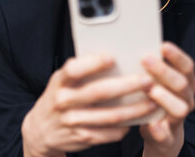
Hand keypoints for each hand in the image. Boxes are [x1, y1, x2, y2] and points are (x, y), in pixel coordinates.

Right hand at [22, 54, 156, 156]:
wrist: (41, 129)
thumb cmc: (60, 96)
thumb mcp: (63, 80)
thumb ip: (81, 69)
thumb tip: (114, 56)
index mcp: (60, 82)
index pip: (74, 70)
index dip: (92, 63)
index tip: (112, 57)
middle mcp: (64, 102)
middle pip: (100, 92)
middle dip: (127, 86)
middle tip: (148, 80)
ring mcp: (73, 122)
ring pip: (110, 116)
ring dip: (135, 109)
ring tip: (153, 101)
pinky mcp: (82, 138)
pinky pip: (109, 133)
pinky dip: (126, 126)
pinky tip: (138, 119)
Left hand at [140, 42, 194, 156]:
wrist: (159, 133)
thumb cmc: (154, 97)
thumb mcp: (157, 81)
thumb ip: (152, 67)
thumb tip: (133, 43)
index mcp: (187, 82)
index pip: (187, 66)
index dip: (177, 56)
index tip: (162, 45)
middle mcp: (187, 99)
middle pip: (181, 83)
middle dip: (164, 71)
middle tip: (145, 60)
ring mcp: (179, 119)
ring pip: (180, 108)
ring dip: (165, 97)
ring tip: (150, 89)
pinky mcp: (169, 138)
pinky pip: (167, 136)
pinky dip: (160, 131)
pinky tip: (151, 124)